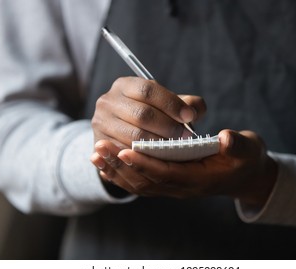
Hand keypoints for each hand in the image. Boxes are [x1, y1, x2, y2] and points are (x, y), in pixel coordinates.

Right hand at [91, 77, 205, 147]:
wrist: (122, 134)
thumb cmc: (151, 116)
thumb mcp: (167, 105)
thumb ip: (187, 104)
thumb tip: (195, 111)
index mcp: (125, 85)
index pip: (148, 90)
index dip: (171, 104)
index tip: (189, 116)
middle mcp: (108, 100)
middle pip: (142, 114)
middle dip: (168, 126)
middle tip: (185, 136)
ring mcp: (101, 122)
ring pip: (135, 136)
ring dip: (159, 144)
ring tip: (175, 148)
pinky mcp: (100, 143)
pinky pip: (126, 152)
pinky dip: (145, 156)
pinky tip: (160, 157)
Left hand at [91, 129, 277, 207]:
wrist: (244, 174)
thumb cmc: (245, 158)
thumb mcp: (248, 149)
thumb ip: (238, 145)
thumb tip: (225, 138)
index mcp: (200, 180)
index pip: (167, 173)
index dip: (146, 163)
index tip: (124, 149)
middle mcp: (182, 188)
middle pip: (146, 180)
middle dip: (121, 165)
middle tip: (99, 148)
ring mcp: (174, 188)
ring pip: (139, 184)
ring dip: (116, 170)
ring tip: (96, 154)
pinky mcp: (168, 183)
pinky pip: (140, 183)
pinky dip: (121, 175)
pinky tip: (104, 165)